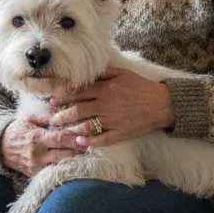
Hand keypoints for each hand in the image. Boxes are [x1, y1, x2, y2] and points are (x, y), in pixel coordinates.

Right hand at [0, 113, 84, 177]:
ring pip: (60, 164)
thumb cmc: (16, 131)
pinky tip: (70, 161)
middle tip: (88, 145)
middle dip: (78, 150)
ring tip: (82, 153)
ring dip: (72, 159)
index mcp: (36, 138)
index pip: (60, 139)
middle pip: (64, 154)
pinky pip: (53, 171)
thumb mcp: (29, 119)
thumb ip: (47, 117)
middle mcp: (37, 154)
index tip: (85, 137)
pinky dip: (62, 166)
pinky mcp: (35, 174)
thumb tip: (64, 112)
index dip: (74, 139)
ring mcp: (36, 166)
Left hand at [47, 68, 174, 148]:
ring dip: (71, 128)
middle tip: (50, 118)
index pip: (80, 92)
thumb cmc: (143, 87)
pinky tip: (79, 142)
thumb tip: (91, 70)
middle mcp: (106, 104)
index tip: (53, 99)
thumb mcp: (124, 74)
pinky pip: (102, 139)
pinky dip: (90, 141)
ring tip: (59, 131)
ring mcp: (113, 120)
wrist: (163, 104)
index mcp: (106, 89)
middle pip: (79, 110)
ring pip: (87, 125)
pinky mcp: (121, 132)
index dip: (64, 96)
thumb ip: (106, 72)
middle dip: (62, 114)